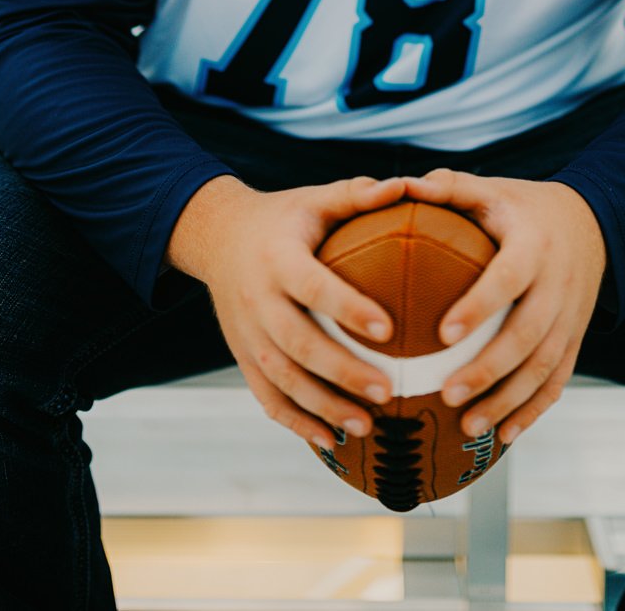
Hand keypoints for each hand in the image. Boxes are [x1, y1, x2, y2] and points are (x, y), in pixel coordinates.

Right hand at [173, 174, 406, 451]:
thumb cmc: (284, 217)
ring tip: (367, 426)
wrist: (218, 237)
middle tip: (388, 391)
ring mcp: (246, 333)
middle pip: (297, 343)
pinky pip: (267, 397)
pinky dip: (297, 423)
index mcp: (278, 257)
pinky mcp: (242, 356)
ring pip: (282, 379)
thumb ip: (358, 195)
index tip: (388, 328)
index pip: (313, 286)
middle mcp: (257, 299)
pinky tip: (333, 441)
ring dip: (323, 407)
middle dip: (341, 372)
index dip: (347, 307)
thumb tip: (407, 184)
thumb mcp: (315, 198)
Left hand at [402, 169, 606, 444]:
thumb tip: (399, 184)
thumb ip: (449, 188)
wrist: (590, 224)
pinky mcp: (575, 340)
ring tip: (467, 426)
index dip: (480, 306)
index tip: (444, 333)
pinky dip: (534, 411)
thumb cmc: (522, 207)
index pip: (507, 278)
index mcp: (533, 246)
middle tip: (447, 394)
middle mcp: (557, 285)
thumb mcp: (491, 189)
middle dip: (489, 369)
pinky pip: (558, 381)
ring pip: (544, 367)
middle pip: (528, 335)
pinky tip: (505, 436)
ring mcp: (570, 318)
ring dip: (508, 401)